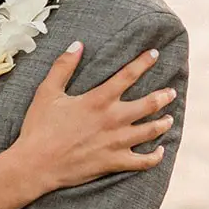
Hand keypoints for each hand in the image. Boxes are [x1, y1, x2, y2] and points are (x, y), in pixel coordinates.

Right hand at [16, 43, 174, 191]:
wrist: (37, 164)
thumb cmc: (39, 127)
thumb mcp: (47, 92)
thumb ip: (63, 66)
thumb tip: (78, 44)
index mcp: (99, 100)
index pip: (128, 75)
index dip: (144, 62)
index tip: (155, 54)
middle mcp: (113, 119)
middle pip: (149, 104)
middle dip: (164, 96)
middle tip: (171, 92)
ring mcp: (116, 142)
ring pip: (151, 131)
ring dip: (163, 123)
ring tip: (169, 119)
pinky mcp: (114, 162)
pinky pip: (144, 161)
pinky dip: (155, 156)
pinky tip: (159, 151)